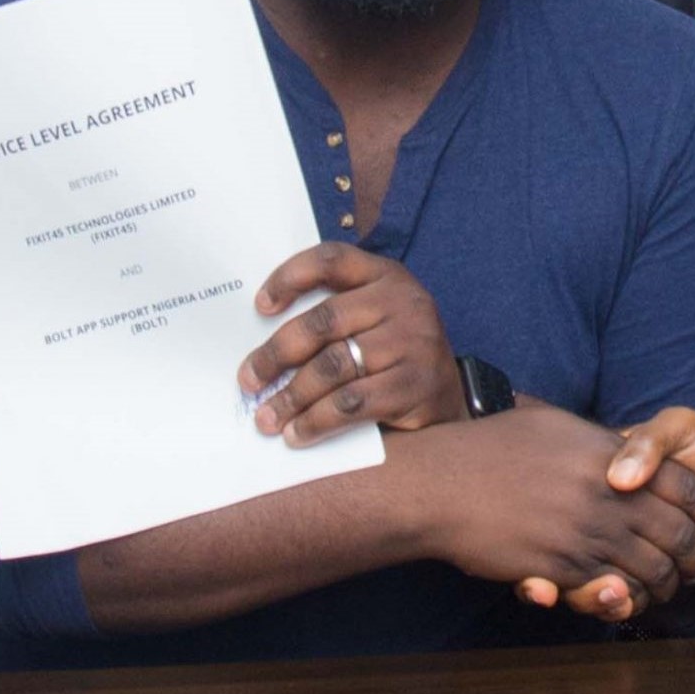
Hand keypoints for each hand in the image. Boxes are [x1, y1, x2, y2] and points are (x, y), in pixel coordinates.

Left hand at [236, 241, 464, 444]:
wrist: (446, 399)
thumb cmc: (394, 356)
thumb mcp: (374, 319)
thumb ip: (334, 316)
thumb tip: (263, 347)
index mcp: (386, 276)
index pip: (332, 260)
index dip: (290, 277)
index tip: (260, 306)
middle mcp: (403, 302)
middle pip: (324, 321)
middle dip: (277, 353)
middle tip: (248, 380)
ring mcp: (414, 343)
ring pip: (334, 366)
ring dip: (291, 395)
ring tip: (267, 417)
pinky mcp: (415, 385)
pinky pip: (352, 403)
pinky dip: (317, 421)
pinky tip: (297, 433)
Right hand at [409, 405, 694, 613]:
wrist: (442, 485)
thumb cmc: (490, 447)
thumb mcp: (551, 425)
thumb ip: (594, 440)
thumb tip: (620, 447)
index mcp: (608, 454)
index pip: (682, 484)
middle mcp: (606, 494)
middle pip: (677, 533)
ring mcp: (585, 532)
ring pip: (650, 569)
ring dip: (668, 583)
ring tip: (673, 587)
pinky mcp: (562, 567)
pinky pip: (610, 590)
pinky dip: (627, 598)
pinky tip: (630, 597)